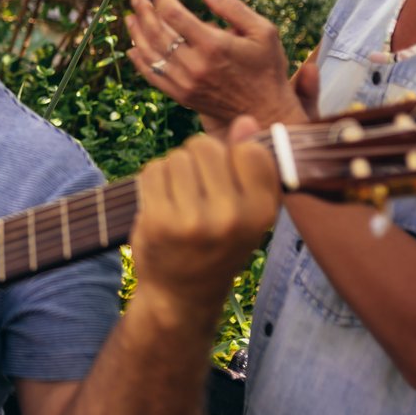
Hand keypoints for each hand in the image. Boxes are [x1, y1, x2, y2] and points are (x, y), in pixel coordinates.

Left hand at [125, 0, 301, 133]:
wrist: (265, 111)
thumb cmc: (267, 67)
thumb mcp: (263, 31)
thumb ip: (233, 8)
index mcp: (214, 45)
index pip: (174, 15)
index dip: (163, 0)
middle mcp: (195, 64)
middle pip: (157, 32)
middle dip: (144, 12)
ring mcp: (185, 82)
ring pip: (150, 54)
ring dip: (136, 33)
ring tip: (130, 18)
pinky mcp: (181, 96)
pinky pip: (153, 76)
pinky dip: (140, 60)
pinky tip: (133, 48)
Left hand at [129, 117, 279, 325]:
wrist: (182, 293)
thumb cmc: (217, 244)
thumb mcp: (247, 211)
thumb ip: (251, 166)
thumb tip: (246, 120)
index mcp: (263, 212)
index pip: (251, 150)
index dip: (233, 155)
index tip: (227, 178)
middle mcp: (233, 216)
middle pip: (205, 146)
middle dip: (197, 159)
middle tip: (197, 191)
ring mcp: (195, 220)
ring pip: (176, 157)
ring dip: (173, 170)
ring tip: (179, 199)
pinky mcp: (160, 220)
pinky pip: (153, 171)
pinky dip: (152, 180)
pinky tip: (160, 203)